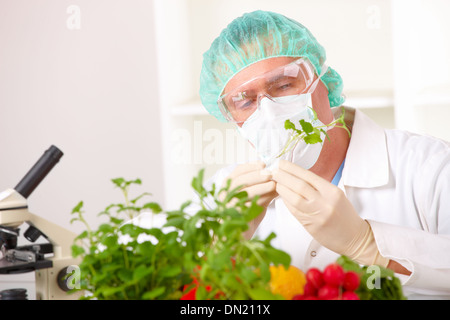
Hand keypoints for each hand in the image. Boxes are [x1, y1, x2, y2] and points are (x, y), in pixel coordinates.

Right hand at [222, 161, 277, 238]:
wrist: (239, 236)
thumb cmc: (247, 214)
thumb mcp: (257, 197)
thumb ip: (265, 187)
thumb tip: (279, 176)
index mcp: (228, 185)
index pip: (238, 170)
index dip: (251, 166)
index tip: (263, 163)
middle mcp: (225, 193)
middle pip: (240, 179)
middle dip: (256, 174)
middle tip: (270, 173)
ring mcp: (227, 204)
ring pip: (243, 192)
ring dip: (259, 186)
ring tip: (272, 184)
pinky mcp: (233, 215)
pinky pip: (246, 205)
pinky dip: (258, 200)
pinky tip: (268, 199)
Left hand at [272, 160, 387, 266]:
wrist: (354, 238)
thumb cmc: (344, 215)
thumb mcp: (336, 196)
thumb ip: (318, 187)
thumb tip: (297, 176)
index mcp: (332, 192)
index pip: (308, 176)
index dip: (293, 169)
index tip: (282, 163)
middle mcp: (325, 202)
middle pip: (299, 186)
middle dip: (284, 177)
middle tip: (274, 171)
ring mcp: (317, 215)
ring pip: (294, 199)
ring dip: (282, 189)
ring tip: (275, 183)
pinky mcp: (311, 226)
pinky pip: (294, 211)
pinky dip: (286, 202)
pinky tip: (281, 196)